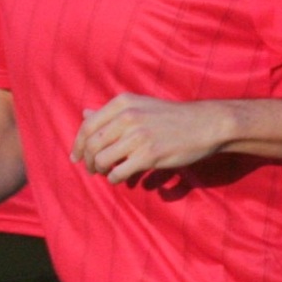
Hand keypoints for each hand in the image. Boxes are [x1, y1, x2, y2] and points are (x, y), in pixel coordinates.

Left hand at [71, 93, 234, 183]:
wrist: (205, 124)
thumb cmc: (171, 116)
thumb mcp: (140, 105)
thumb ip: (111, 112)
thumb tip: (84, 113)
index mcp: (123, 103)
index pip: (88, 126)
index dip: (78, 144)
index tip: (76, 157)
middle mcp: (127, 117)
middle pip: (92, 145)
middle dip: (87, 160)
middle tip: (91, 169)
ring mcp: (138, 137)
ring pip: (102, 160)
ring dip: (100, 171)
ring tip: (106, 173)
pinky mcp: (148, 155)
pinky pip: (118, 172)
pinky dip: (114, 178)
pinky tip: (119, 178)